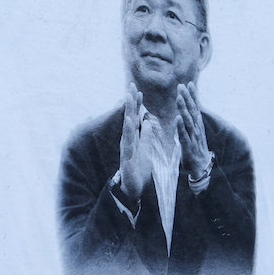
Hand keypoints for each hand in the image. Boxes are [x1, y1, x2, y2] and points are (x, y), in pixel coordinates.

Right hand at [119, 83, 148, 199]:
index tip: (137, 89)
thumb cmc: (138, 168)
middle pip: (129, 118)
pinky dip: (129, 131)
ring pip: (127, 127)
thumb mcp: (146, 149)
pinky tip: (130, 121)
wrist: (133, 188)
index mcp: (133, 137)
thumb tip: (147, 121)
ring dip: (129, 112)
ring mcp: (126, 148)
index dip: (136, 104)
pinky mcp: (127, 157)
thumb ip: (146, 135)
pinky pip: (128, 142)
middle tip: (131, 86)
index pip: (134, 117)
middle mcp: (127, 140)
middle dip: (130, 102)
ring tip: (130, 99)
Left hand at [175, 82, 210, 175]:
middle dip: (187, 98)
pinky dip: (181, 127)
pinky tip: (177, 118)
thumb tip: (186, 110)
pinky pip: (184, 136)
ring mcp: (193, 138)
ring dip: (184, 109)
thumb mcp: (194, 133)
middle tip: (181, 85)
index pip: (195, 107)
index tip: (189, 83)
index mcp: (197, 125)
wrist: (202, 168)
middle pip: (192, 111)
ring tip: (179, 98)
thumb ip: (190, 121)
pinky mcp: (188, 147)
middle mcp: (197, 129)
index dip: (193, 96)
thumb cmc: (196, 149)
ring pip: (188, 121)